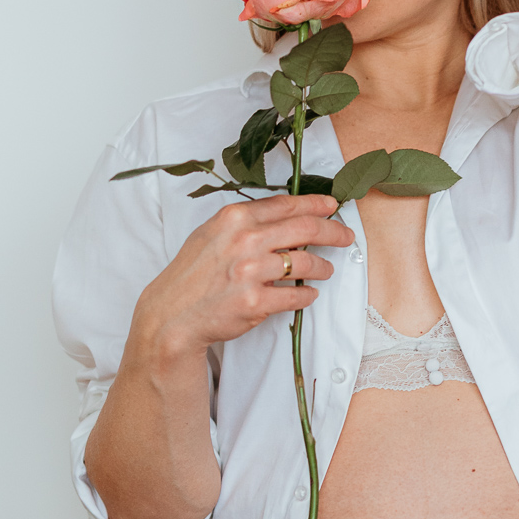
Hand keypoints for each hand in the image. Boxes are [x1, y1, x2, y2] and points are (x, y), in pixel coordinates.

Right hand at [126, 193, 353, 370]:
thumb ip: (247, 222)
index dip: (316, 205)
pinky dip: (307, 295)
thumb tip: (287, 217)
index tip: (332, 206)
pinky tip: (307, 294)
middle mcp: (244, 241)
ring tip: (325, 270)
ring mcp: (250, 272)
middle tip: (345, 237)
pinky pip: (296, 296)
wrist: (172, 313)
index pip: (287, 205)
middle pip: (306, 229)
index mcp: (234, 218)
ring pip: (306, 264)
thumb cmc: (193, 273)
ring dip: (322, 267)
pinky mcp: (256, 303)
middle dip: (333, 232)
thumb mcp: (213, 233)